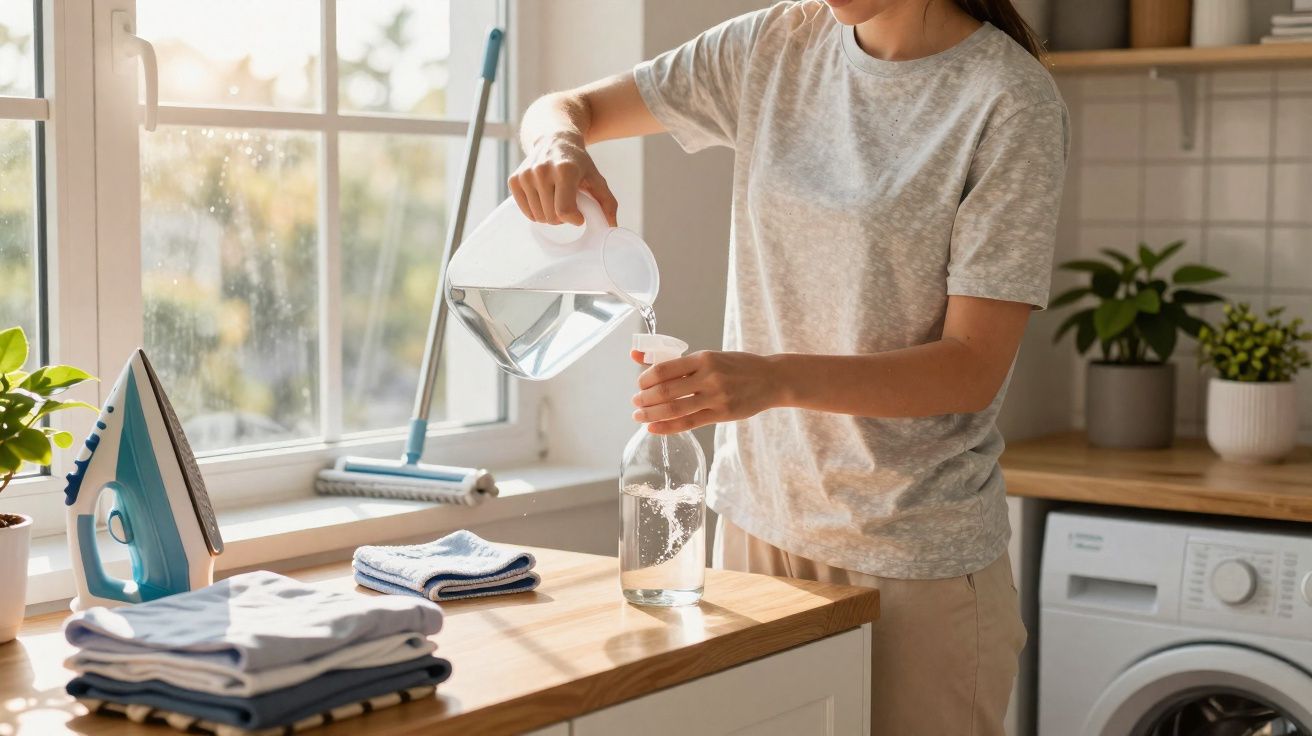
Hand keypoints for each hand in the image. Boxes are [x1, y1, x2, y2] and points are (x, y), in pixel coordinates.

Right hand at [508, 132, 617, 226]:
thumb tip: (612, 227)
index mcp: (565, 170)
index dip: (574, 219)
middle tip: (568, 206)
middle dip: (562, 219)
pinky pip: (526, 212)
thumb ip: (607, 202)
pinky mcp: (514, 179)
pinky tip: (544, 200)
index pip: (564, 210)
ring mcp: (526, 175)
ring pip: (538, 217)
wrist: (554, 139)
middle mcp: (542, 170)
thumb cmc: (578, 162)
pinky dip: (536, 213)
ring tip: (556, 201)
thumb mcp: (596, 178)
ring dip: (549, 216)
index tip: (579, 216)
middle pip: (551, 217)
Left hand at [631, 350, 782, 433]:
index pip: (665, 369)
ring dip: (651, 414)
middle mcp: (709, 377)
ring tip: (639, 416)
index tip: (640, 384)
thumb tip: (637, 354)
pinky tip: (653, 428)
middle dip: (645, 398)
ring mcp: (716, 397)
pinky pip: (689, 423)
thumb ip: (679, 361)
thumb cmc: (738, 366)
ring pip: (675, 409)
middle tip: (635, 402)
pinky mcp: (722, 415)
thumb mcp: (710, 357)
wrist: (771, 379)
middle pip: (666, 391)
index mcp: (704, 358)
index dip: (646, 379)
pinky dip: (668, 427)